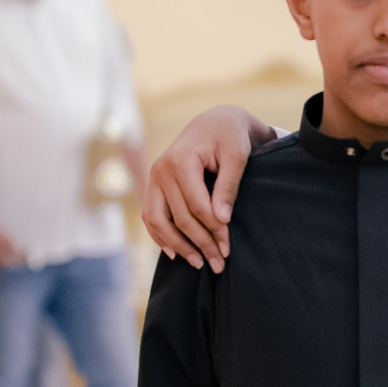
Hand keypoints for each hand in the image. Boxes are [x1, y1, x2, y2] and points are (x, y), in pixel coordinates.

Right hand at [141, 106, 275, 272]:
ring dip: (177, 245)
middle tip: (219, 264)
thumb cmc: (230, 137)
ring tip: (199, 263)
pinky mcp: (154, 185)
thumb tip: (222, 220)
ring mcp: (154, 177)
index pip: (197, 206)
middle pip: (179, 217)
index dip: (214, 230)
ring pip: (158, 220)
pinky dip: (159, 235)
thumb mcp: (237, 156)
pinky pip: (150, 215)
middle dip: (200, 243)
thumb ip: (229, 186)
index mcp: (181, 159)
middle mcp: (161, 169)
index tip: (229, 249)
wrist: (214, 122)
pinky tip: (174, 252)